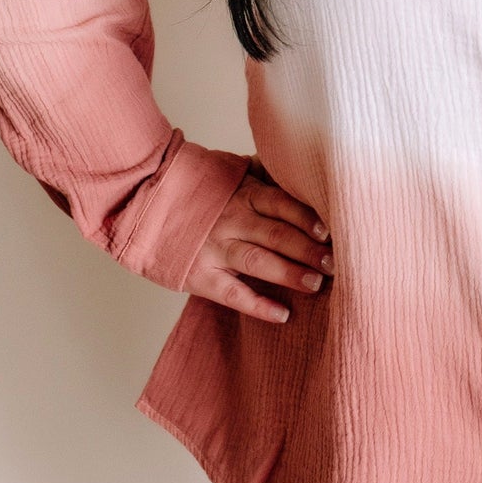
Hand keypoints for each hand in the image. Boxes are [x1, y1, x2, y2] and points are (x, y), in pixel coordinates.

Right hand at [183, 154, 333, 321]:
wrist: (145, 199)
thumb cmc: (199, 187)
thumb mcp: (232, 172)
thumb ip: (266, 172)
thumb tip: (302, 167)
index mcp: (245, 193)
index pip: (283, 204)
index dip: (308, 218)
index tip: (333, 230)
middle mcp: (233, 220)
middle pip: (277, 234)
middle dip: (308, 249)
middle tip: (337, 263)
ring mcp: (215, 248)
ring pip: (258, 262)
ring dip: (289, 274)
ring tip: (316, 284)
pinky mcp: (200, 275)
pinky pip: (232, 294)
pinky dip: (258, 306)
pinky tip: (283, 315)